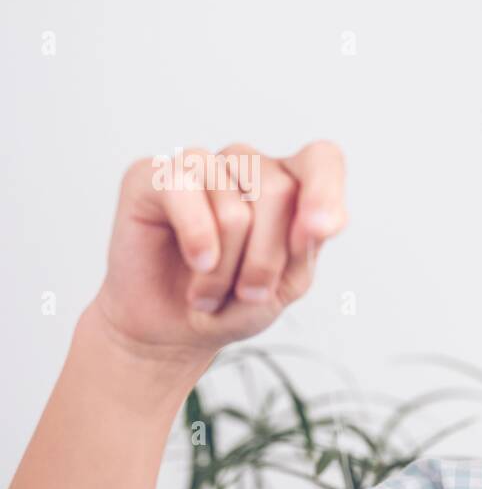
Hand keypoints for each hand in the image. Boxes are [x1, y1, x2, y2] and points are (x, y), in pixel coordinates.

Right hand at [91, 141, 346, 364]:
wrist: (172, 330)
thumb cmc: (234, 302)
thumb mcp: (287, 284)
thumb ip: (306, 247)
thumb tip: (315, 222)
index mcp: (290, 184)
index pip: (321, 158)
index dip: (324, 190)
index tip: (320, 232)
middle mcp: (246, 165)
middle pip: (278, 189)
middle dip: (266, 258)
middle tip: (248, 292)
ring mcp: (200, 165)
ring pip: (232, 204)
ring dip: (225, 267)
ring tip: (211, 291)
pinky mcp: (150, 175)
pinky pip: (182, 190)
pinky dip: (195, 238)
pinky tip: (196, 261)